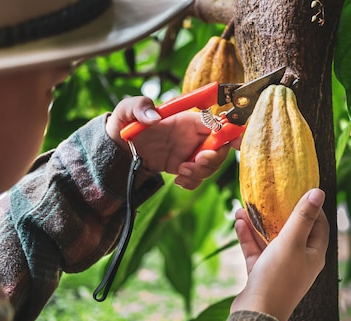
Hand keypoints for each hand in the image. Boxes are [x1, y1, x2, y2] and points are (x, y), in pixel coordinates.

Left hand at [105, 96, 235, 189]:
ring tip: (180, 172)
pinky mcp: (181, 168)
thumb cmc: (123, 123)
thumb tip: (154, 117)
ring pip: (210, 165)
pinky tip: (178, 181)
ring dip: (201, 172)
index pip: (216, 123)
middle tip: (196, 162)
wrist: (115, 148)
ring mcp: (188, 153)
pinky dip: (192, 182)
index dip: (230, 131)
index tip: (235, 144)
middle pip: (220, 147)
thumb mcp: (126, 110)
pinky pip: (197, 178)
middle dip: (214, 158)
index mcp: (186, 119)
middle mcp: (191, 136)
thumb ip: (139, 107)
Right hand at [230, 188, 328, 320]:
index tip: (297, 190)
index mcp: (314, 254)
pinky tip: (238, 223)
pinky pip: (256, 250)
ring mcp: (280, 267)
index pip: (319, 224)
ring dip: (257, 223)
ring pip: (270, 239)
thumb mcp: (292, 241)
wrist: (256, 314)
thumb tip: (318, 192)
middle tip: (267, 196)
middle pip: (292, 230)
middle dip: (277, 212)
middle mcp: (299, 260)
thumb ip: (303, 216)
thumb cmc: (279, 277)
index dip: (311, 207)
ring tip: (243, 208)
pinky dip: (248, 237)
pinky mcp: (261, 273)